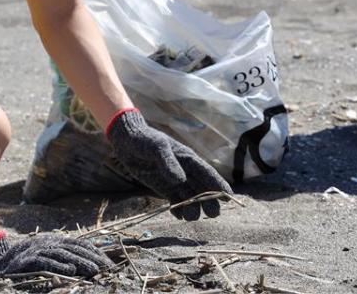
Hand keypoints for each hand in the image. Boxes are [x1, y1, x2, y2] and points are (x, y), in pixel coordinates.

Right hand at [0, 232, 113, 278]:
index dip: (93, 252)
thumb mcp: (44, 256)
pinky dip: (58, 265)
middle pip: (73, 248)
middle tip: (107, 267)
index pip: (77, 244)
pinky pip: (45, 262)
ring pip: (63, 254)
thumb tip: (84, 264)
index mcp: (52, 241)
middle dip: (92, 257)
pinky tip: (70, 270)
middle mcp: (46, 243)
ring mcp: (36, 250)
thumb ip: (61, 257)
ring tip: (95, 270)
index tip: (109, 263)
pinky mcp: (27, 260)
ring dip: (81, 262)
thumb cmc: (23, 262)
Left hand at [106, 109, 232, 219]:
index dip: (220, 186)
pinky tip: (178, 215)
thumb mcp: (157, 147)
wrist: (126, 140)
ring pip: (190, 198)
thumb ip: (168, 163)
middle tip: (211, 214)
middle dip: (210, 202)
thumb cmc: (144, 140)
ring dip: (193, 208)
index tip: (230, 199)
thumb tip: (180, 180)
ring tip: (189, 217)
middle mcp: (185, 171)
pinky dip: (178, 209)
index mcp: (188, 159)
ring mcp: (175, 180)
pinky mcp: (163, 187)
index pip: (208, 174)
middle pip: (203, 189)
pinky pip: (175, 201)